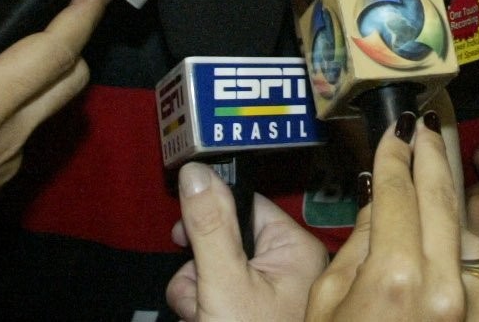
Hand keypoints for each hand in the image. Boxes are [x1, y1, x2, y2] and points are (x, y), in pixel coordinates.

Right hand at [0, 0, 107, 319]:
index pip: (54, 54)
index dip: (79, 18)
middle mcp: (9, 140)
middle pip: (67, 83)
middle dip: (73, 43)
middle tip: (56, 13)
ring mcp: (3, 169)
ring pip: (44, 111)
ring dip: (43, 76)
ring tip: (4, 50)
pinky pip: (19, 136)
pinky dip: (16, 106)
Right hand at [165, 165, 328, 321]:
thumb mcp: (223, 284)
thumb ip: (209, 226)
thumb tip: (196, 171)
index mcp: (295, 249)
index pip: (244, 206)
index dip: (208, 217)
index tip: (183, 235)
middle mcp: (289, 268)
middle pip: (225, 240)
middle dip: (199, 269)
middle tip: (201, 297)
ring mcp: (272, 296)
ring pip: (216, 271)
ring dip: (197, 294)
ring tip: (203, 320)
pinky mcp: (255, 315)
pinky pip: (220, 296)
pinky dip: (205, 311)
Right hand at [305, 113, 478, 321]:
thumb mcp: (328, 301)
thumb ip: (357, 245)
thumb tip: (377, 200)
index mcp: (395, 276)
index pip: (397, 194)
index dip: (394, 156)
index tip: (394, 129)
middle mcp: (442, 285)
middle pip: (440, 199)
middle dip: (431, 155)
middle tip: (423, 125)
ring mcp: (469, 305)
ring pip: (467, 233)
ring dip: (446, 206)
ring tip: (429, 184)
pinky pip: (477, 269)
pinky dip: (460, 250)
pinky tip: (442, 244)